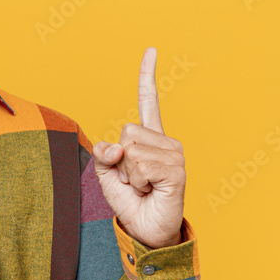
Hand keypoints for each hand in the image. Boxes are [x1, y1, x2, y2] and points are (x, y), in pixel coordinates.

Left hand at [92, 47, 185, 248]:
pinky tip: (151, 190)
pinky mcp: (176, 170)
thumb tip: (117, 147)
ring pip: (131, 149)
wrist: (145, 229)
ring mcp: (174, 155)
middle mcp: (165, 141)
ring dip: (128, 173)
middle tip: (134, 178)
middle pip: (126, 130)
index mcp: (148, 137)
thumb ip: (102, 152)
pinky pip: (140, 165)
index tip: (151, 50)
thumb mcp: (105, 172)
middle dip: (120, 158)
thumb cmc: (129, 199)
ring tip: (143, 185)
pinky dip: (137, 181)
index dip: (147, 75)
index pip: (148, 101)